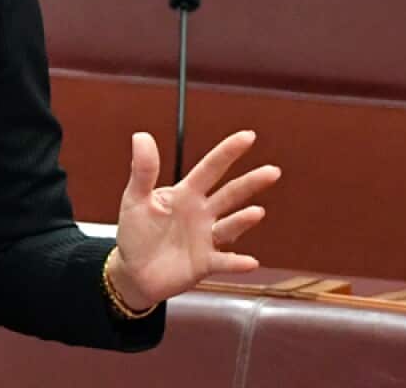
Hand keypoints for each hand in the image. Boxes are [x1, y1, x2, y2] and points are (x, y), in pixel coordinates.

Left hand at [110, 130, 280, 309]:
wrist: (133, 271)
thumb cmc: (136, 232)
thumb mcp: (135, 198)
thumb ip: (143, 170)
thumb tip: (141, 135)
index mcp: (185, 194)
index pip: (210, 169)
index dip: (228, 152)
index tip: (248, 136)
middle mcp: (202, 213)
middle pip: (230, 194)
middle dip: (251, 182)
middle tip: (272, 171)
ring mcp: (206, 238)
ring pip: (230, 225)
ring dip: (243, 220)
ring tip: (256, 212)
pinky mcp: (205, 263)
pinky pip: (223, 262)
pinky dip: (236, 263)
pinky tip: (249, 262)